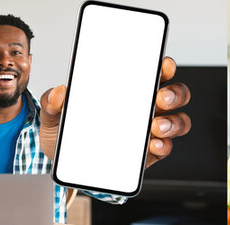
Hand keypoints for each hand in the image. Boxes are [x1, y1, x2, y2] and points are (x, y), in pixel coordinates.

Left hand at [38, 57, 190, 167]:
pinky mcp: (147, 154)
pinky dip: (163, 145)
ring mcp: (148, 131)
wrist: (64, 165)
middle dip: (173, 93)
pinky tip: (152, 144)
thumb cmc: (66, 133)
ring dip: (173, 122)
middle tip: (159, 97)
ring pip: (177, 121)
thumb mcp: (54, 116)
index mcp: (126, 90)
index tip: (163, 64)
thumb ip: (52, 103)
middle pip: (174, 94)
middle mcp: (143, 107)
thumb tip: (58, 92)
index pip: (153, 71)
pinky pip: (165, 147)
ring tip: (155, 126)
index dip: (164, 65)